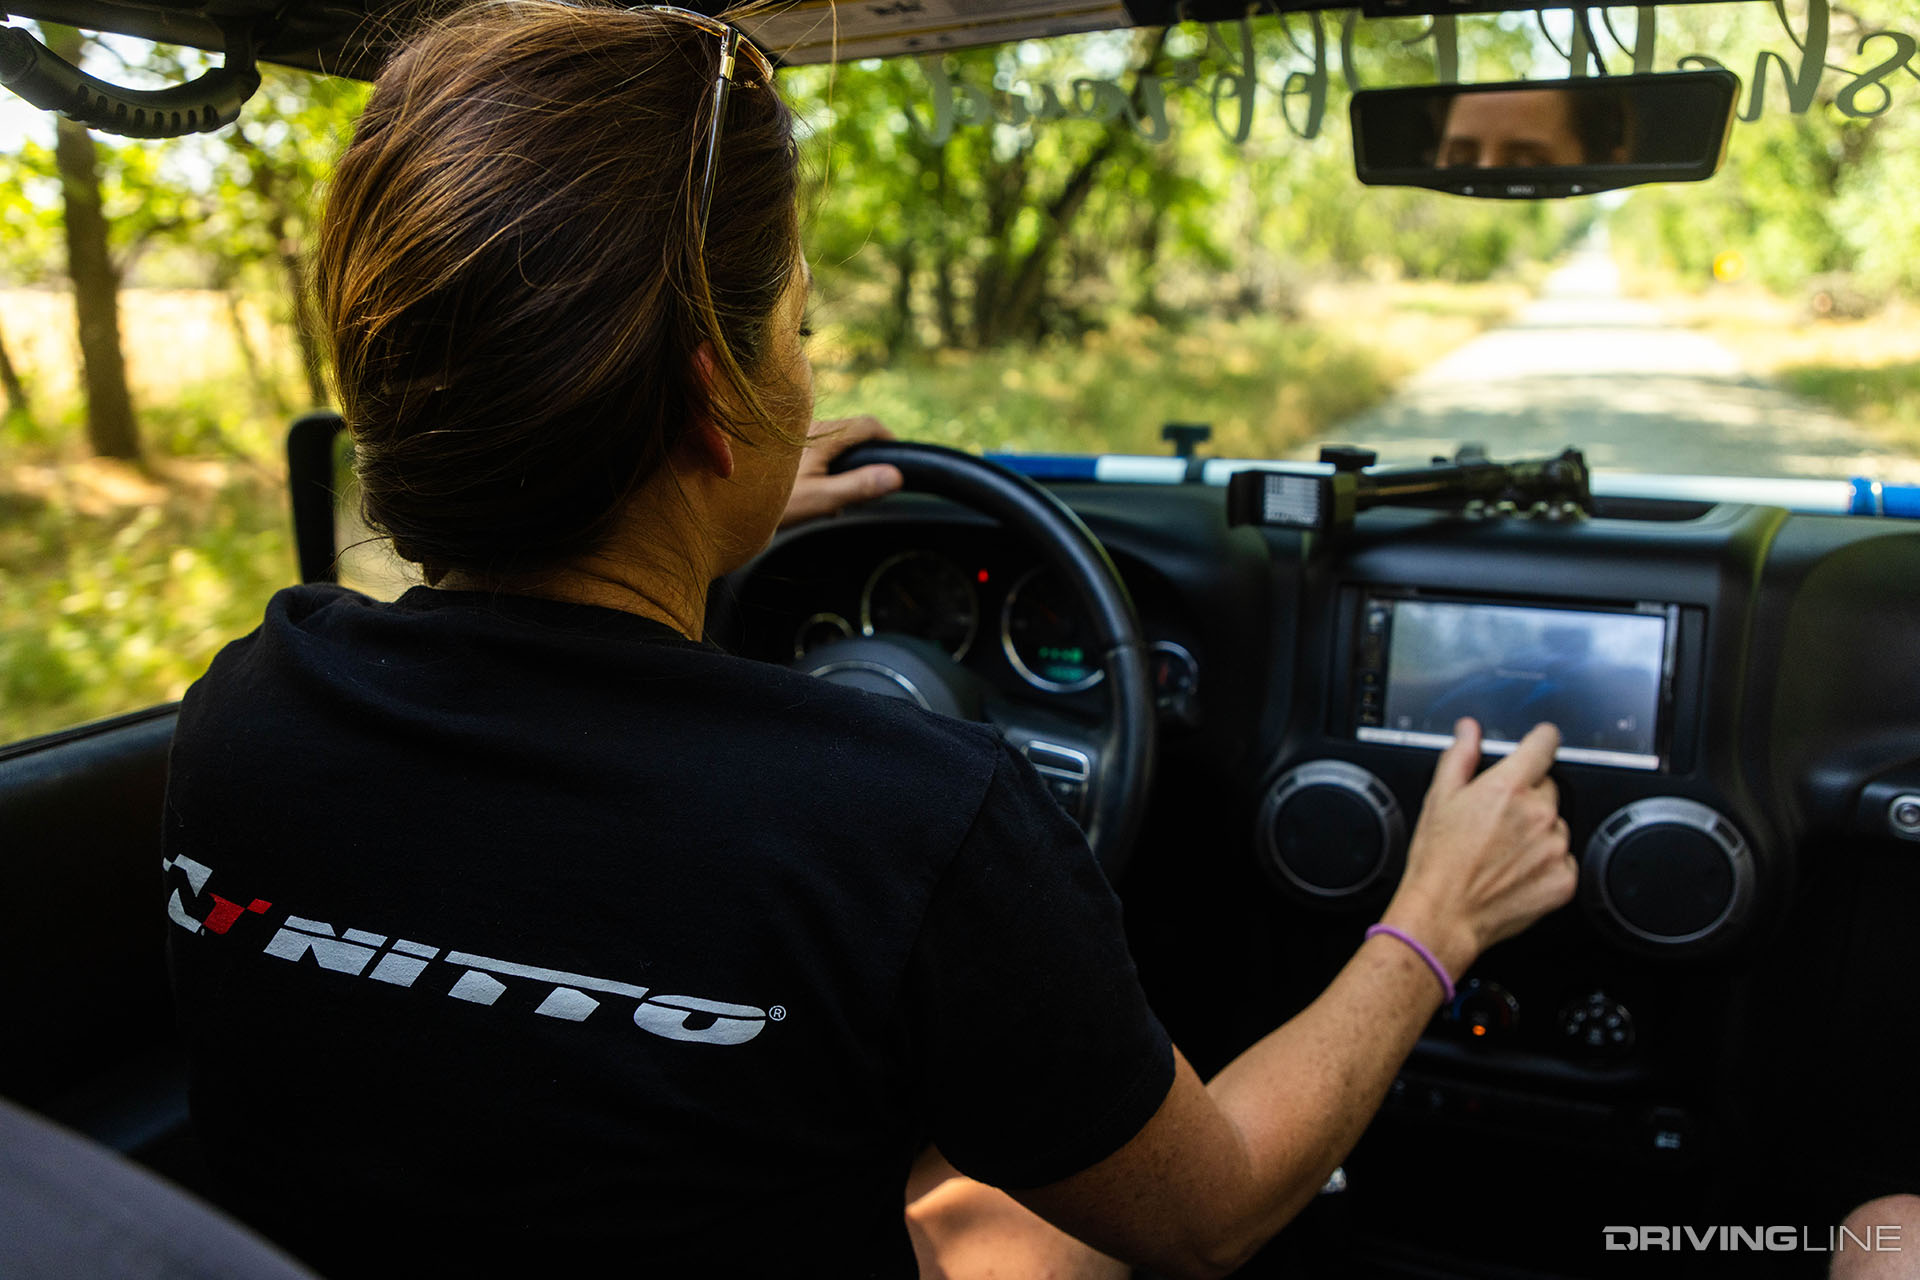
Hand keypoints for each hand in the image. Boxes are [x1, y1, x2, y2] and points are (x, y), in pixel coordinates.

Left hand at [780, 415, 904, 528]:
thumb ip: (858, 486)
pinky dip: (827, 468)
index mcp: (821, 434)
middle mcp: (808, 425)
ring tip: (839, 500)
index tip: (898, 463)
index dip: (889, 441)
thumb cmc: (770, 501)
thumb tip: (896, 476)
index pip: (869, 425)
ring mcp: (794, 433)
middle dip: (866, 459)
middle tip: (868, 491)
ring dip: (845, 466)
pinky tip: (815, 494)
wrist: (726, 502)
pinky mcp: (784, 445)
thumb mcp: (819, 499)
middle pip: (853, 433)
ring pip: (835, 442)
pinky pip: (817, 449)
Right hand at [1385, 718, 1576, 977]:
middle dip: (1528, 797)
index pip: (1544, 744)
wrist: (1444, 914)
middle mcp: (1538, 814)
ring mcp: (1555, 848)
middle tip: (1498, 820)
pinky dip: (1546, 864)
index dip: (1541, 739)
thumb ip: (1460, 756)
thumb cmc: (1438, 862)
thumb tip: (1469, 731)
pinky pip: (1564, 860)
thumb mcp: (1439, 798)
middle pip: (1548, 788)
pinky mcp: (1564, 879)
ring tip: (1504, 851)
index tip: (1541, 742)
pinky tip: (1517, 872)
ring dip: (1539, 832)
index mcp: (1508, 788)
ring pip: (1557, 825)